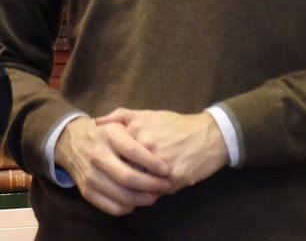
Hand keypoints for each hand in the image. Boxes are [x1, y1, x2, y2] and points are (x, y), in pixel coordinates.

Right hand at [54, 115, 169, 215]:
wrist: (71, 141)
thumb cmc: (104, 133)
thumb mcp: (117, 122)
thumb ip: (137, 129)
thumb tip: (158, 147)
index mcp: (108, 135)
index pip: (134, 151)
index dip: (153, 163)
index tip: (167, 170)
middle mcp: (98, 155)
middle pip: (128, 177)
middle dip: (152, 185)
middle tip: (165, 186)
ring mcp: (90, 175)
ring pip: (122, 196)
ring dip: (143, 199)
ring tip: (154, 195)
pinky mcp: (87, 191)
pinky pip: (112, 207)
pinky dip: (128, 208)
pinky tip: (136, 201)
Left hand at [94, 109, 228, 191]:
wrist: (209, 135)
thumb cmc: (175, 125)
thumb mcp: (147, 114)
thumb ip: (120, 117)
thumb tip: (96, 122)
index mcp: (136, 130)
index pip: (114, 154)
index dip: (116, 161)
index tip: (119, 162)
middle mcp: (145, 145)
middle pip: (125, 169)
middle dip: (127, 174)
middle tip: (134, 174)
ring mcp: (159, 163)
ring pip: (139, 182)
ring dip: (141, 184)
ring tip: (147, 180)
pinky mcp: (173, 178)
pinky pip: (156, 191)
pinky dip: (156, 190)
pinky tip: (160, 184)